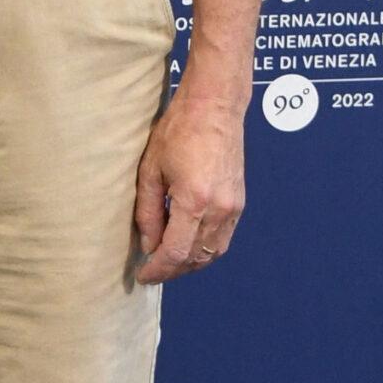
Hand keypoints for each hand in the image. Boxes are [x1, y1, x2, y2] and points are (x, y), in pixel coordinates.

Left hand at [131, 83, 244, 283]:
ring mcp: (234, 207)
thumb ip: (148, 212)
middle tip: (151, 270)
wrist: (215, 106)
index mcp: (194, 200)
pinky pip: (222, 239)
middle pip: (195, 258)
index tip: (143, 275)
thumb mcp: (151, 170)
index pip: (175, 253)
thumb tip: (148, 244)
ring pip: (212, 254)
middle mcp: (219, 209)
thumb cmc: (179, 130)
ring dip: (189, 263)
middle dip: (172, 270)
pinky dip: (204, 250)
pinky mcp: (239, 202)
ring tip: (167, 260)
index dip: (157, 270)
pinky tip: (187, 244)